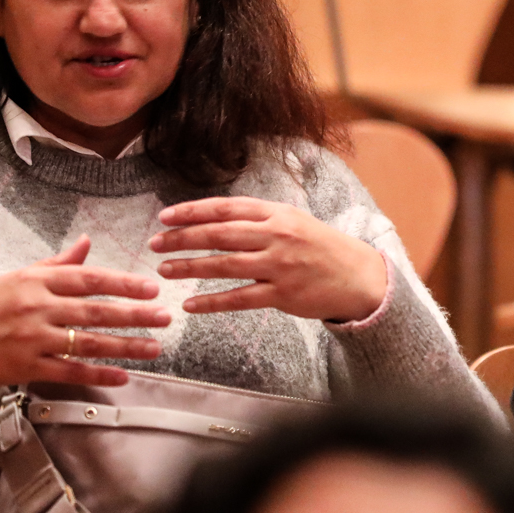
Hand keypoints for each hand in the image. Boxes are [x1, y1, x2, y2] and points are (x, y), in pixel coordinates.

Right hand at [0, 236, 167, 388]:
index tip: (151, 287)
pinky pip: (70, 372)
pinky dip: (98, 374)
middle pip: (94, 311)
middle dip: (134, 315)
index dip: (123, 283)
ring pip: (87, 343)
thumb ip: (57, 264)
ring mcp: (32, 339)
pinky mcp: (27, 367)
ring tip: (155, 347)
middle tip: (164, 317)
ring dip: (126, 346)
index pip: (89, 279)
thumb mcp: (18, 277)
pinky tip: (123, 376)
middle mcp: (36, 308)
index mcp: (35, 281)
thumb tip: (86, 242)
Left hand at [151, 197, 387, 322]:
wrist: (359, 276)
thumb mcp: (293, 221)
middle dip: (182, 238)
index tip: (165, 216)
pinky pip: (239, 298)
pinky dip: (212, 302)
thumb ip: (259, 219)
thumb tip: (214, 218)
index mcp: (277, 213)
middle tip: (154, 243)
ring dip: (190, 267)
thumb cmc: (321, 247)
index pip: (226, 207)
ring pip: (225, 265)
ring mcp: (280, 265)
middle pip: (220, 234)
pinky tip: (190, 305)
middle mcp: (277, 235)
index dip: (192, 211)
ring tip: (164, 270)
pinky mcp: (283, 294)